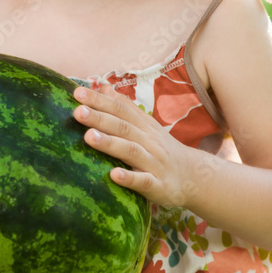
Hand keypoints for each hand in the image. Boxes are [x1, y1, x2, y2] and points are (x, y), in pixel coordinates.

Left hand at [73, 84, 195, 207]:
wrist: (194, 176)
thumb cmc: (160, 149)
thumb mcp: (146, 125)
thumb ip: (125, 107)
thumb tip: (102, 87)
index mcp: (143, 125)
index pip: (120, 109)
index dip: (99, 100)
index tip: (77, 93)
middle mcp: (148, 141)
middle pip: (122, 127)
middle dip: (100, 118)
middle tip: (77, 111)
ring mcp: (153, 163)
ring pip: (131, 151)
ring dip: (110, 143)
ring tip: (88, 137)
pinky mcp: (158, 185)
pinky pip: (143, 181)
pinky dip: (129, 178)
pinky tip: (113, 175)